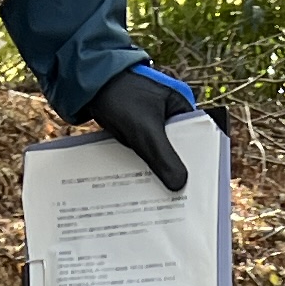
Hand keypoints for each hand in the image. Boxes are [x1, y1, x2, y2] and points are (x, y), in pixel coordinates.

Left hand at [83, 65, 197, 192]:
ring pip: (161, 154)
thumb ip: (162, 156)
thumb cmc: (119, 96)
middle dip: (177, 173)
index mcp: (182, 108)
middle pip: (180, 151)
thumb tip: (180, 185)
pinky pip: (145, 153)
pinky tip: (140, 186)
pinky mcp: (137, 132)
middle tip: (178, 201)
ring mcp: (154, 125)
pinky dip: (142, 167)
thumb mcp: (144, 129)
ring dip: (158, 172)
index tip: (197, 189)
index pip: (199, 140)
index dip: (199, 165)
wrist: (85, 84)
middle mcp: (171, 117)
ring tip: (160, 200)